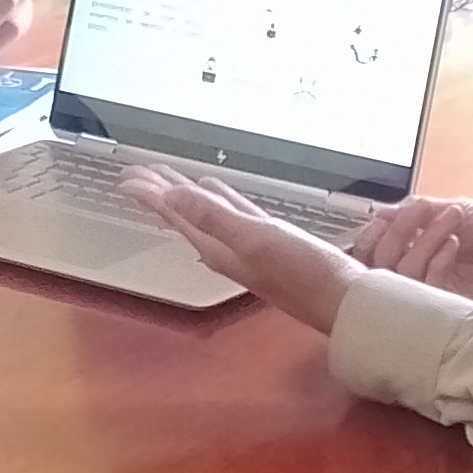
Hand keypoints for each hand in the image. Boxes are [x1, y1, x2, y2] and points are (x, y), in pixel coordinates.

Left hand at [126, 169, 358, 334]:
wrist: (344, 302)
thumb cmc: (304, 274)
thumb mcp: (254, 239)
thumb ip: (214, 217)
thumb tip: (172, 197)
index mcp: (219, 246)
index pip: (174, 213)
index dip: (151, 193)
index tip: (127, 176)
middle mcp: (227, 248)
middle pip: (184, 213)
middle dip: (162, 192)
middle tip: (139, 171)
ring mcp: (248, 246)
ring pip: (207, 213)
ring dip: (186, 195)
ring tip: (169, 179)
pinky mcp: (270, 242)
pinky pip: (234, 215)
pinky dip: (220, 201)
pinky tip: (219, 195)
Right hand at [352, 197, 472, 301]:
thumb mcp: (448, 209)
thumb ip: (413, 212)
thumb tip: (381, 213)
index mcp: (408, 249)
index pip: (372, 249)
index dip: (373, 234)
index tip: (384, 218)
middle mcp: (413, 272)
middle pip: (382, 262)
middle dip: (399, 232)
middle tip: (421, 210)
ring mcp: (428, 290)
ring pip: (405, 272)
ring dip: (425, 241)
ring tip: (450, 220)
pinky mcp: (446, 303)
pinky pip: (429, 285)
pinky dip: (438, 259)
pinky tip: (454, 243)